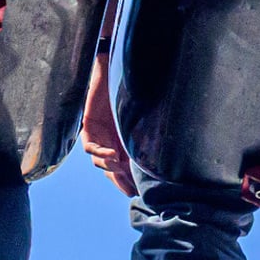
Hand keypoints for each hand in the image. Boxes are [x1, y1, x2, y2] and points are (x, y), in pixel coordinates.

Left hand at [81, 47, 137, 195]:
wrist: (114, 68)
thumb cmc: (130, 89)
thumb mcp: (143, 114)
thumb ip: (149, 129)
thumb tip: (172, 143)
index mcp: (123, 140)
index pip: (123, 166)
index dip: (129, 180)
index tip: (139, 191)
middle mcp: (109, 140)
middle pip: (111, 169)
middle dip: (120, 181)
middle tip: (131, 190)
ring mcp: (98, 135)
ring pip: (99, 162)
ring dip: (110, 168)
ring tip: (121, 169)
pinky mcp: (88, 127)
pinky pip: (90, 148)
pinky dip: (100, 154)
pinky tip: (112, 156)